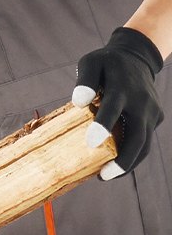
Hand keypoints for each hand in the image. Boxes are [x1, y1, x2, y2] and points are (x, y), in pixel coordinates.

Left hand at [74, 26, 163, 179]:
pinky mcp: (155, 119)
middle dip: (123, 160)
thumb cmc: (107, 64)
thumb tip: (79, 101)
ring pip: (145, 145)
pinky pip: (144, 142)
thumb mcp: (91, 62)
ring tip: (106, 176)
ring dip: (128, 164)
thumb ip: (84, 79)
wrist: (137, 58)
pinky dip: (131, 157)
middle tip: (103, 176)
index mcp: (122, 88)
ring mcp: (151, 112)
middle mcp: (140, 103)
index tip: (91, 143)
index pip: (113, 109)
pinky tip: (114, 166)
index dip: (103, 126)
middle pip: (137, 137)